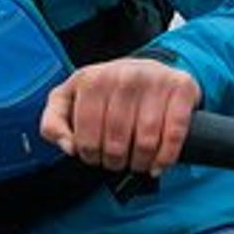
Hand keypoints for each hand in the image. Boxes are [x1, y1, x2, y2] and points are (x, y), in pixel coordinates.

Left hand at [39, 57, 200, 176]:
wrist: (146, 69)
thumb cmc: (105, 92)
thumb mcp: (69, 100)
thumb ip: (53, 123)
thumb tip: (67, 146)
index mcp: (91, 80)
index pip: (85, 136)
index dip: (89, 155)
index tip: (94, 157)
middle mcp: (123, 76)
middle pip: (115, 142)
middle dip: (114, 161)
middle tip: (116, 161)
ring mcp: (154, 80)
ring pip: (145, 141)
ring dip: (140, 163)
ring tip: (136, 162)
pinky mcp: (181, 88)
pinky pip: (174, 134)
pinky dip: (166, 157)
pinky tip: (158, 164)